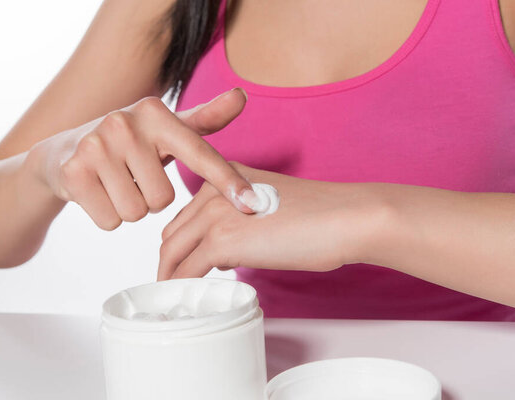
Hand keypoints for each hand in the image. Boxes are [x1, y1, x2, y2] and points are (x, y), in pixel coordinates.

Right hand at [26, 88, 259, 229]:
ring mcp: (95, 146)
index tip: (252, 205)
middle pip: (163, 199)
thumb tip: (242, 96)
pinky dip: (107, 215)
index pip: (199, 154)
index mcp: (155, 112)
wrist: (62, 151)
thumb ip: (204, 120)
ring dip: (129, 208)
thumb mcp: (166, 130)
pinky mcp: (72, 171)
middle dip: (151, 199)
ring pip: (137, 212)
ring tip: (115, 183)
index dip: (228, 182)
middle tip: (133, 178)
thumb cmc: (128, 144)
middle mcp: (125, 123)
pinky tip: (97, 191)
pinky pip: (111, 221)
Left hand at [157, 162, 381, 279]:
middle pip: (173, 233)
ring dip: (170, 277)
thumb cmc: (319, 215)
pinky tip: (188, 299)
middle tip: (176, 284)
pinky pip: (186, 271)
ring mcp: (215, 214)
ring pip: (172, 252)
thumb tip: (221, 254)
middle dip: (170, 261)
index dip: (180, 243)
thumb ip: (238, 220)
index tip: (181, 264)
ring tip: (177, 296)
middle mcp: (213, 190)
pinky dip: (181, 288)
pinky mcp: (223, 242)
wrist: (344, 218)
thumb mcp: (266, 205)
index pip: (186, 214)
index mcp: (224, 177)